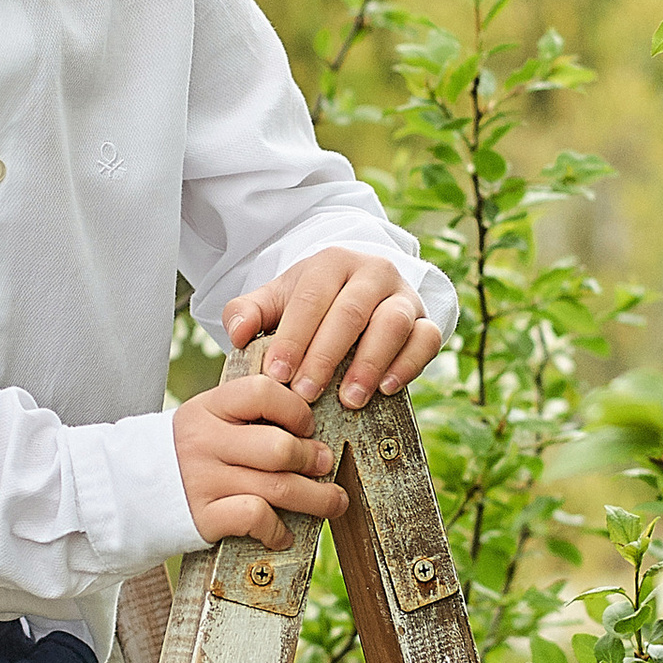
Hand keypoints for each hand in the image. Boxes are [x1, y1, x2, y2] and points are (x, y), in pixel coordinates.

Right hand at [172, 374, 345, 550]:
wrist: (123, 491)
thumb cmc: (181, 454)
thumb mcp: (204, 419)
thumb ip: (245, 415)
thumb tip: (308, 424)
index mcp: (209, 408)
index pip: (263, 393)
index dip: (296, 409)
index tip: (307, 425)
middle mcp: (206, 442)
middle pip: (280, 448)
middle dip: (313, 458)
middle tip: (324, 464)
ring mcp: (204, 481)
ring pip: (279, 488)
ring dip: (318, 499)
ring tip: (332, 501)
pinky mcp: (203, 518)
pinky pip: (256, 518)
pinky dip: (278, 529)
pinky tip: (282, 533)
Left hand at [224, 248, 441, 411]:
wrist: (359, 294)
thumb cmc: (312, 303)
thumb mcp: (278, 300)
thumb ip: (249, 312)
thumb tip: (236, 334)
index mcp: (332, 262)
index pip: (311, 298)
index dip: (293, 338)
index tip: (277, 375)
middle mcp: (373, 272)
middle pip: (351, 312)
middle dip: (326, 356)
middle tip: (305, 394)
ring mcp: (404, 295)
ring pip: (393, 323)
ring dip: (369, 364)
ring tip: (348, 399)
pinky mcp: (426, 320)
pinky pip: (426, 340)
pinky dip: (408, 365)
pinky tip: (385, 389)